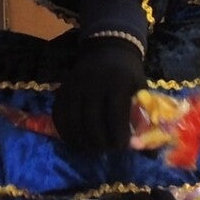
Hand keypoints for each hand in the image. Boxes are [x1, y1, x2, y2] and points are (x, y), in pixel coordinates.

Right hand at [53, 36, 147, 151]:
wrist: (107, 49)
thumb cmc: (128, 74)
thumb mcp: (140, 88)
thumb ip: (139, 115)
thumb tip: (137, 146)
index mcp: (117, 83)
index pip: (115, 116)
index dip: (118, 136)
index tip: (121, 146)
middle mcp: (93, 84)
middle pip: (92, 122)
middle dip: (100, 142)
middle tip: (106, 149)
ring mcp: (75, 86)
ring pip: (74, 122)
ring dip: (82, 141)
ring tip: (92, 148)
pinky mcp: (62, 90)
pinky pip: (59, 116)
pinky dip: (66, 133)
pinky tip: (75, 141)